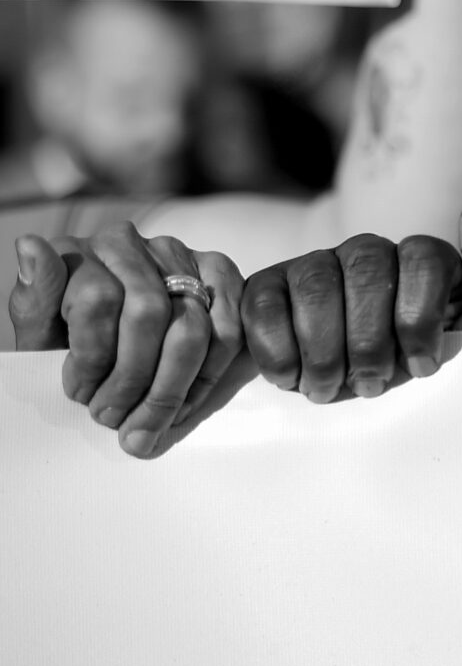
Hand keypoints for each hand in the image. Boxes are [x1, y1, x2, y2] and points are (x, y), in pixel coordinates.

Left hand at [9, 224, 244, 458]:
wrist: (102, 344)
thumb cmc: (66, 342)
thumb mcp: (38, 331)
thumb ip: (35, 297)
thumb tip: (29, 245)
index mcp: (78, 253)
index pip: (97, 300)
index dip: (91, 359)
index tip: (82, 397)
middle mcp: (132, 243)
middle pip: (149, 313)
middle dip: (135, 379)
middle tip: (116, 420)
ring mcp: (179, 255)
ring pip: (192, 326)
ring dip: (171, 385)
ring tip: (149, 421)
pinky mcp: (217, 273)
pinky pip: (228, 329)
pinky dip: (208, 374)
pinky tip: (184, 401)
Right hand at [240, 200, 461, 400]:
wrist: (384, 401)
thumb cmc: (442, 363)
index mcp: (426, 258)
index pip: (422, 260)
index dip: (420, 319)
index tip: (423, 367)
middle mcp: (370, 252)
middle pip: (367, 271)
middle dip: (370, 340)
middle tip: (374, 384)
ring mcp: (317, 265)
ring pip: (314, 283)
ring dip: (323, 349)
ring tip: (332, 389)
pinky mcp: (269, 290)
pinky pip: (261, 302)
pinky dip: (275, 347)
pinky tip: (292, 377)